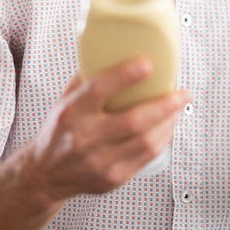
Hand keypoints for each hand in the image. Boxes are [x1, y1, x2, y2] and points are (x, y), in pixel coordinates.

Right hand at [22, 58, 190, 202]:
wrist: (46, 174)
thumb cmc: (59, 132)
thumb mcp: (64, 100)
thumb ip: (88, 79)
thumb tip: (114, 51)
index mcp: (70, 113)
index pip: (98, 90)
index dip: (124, 76)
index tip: (148, 64)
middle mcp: (83, 138)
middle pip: (132, 121)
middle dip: (164, 105)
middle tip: (183, 92)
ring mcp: (99, 161)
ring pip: (145, 141)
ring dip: (169, 122)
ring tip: (178, 107)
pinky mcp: (113, 178)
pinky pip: (146, 157)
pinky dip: (162, 139)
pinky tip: (167, 126)